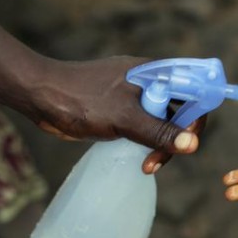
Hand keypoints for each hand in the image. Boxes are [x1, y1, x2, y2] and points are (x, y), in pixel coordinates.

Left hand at [27, 56, 203, 172]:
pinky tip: (138, 158)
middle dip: (177, 136)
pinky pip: (147, 127)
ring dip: (161, 144)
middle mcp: (150, 82)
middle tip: (159, 159)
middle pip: (182, 109)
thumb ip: (159, 131)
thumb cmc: (81, 100)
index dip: (198, 115)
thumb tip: (193, 146)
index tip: (187, 140)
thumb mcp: (124, 119)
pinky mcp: (123, 110)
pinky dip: (147, 143)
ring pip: (164, 122)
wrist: (40, 96)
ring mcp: (136, 97)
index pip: (195, 89)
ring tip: (148, 164)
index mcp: (156, 73)